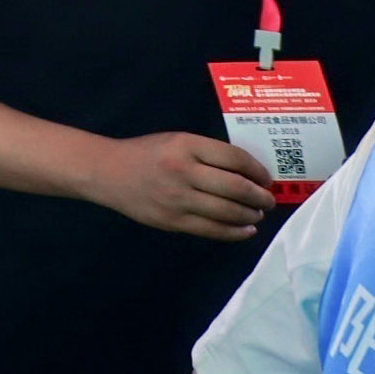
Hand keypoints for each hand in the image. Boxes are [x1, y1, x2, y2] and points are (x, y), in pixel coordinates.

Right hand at [87, 130, 275, 238]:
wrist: (106, 172)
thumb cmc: (147, 153)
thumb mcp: (177, 141)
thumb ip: (208, 154)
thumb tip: (249, 175)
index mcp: (186, 146)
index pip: (235, 158)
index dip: (258, 170)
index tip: (266, 179)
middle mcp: (182, 171)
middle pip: (236, 187)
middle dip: (260, 197)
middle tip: (268, 200)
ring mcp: (177, 199)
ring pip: (228, 212)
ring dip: (251, 215)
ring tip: (257, 214)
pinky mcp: (172, 221)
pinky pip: (212, 230)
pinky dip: (235, 232)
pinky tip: (246, 229)